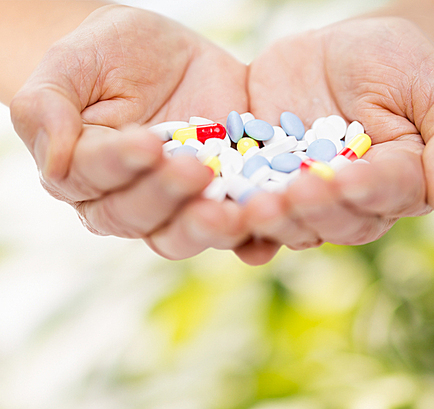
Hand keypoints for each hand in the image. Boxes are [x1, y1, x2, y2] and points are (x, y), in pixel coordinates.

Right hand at [10, 4, 250, 259]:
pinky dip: (252, 232)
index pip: (94, 178)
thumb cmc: (107, 56)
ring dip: (209, 228)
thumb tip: (55, 163)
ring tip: (234, 213)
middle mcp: (129, 198)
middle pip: (141, 216)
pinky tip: (268, 223)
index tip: (147, 143)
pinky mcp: (221, 193)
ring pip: (185, 233)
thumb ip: (46, 107)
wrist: (159, 56)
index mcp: (84, 171)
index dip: (118, 165)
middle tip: (194, 171)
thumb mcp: (72, 63)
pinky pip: (234, 223)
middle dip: (167, 197)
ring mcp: (178, 202)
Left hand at [240, 17, 433, 259]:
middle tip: (295, 194)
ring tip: (256, 208)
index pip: (387, 194)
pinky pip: (252, 205)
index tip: (346, 178)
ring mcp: (305, 195)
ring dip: (275, 221)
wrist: (332, 51)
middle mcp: (351, 200)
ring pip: (293, 223)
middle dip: (316, 210)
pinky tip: (221, 213)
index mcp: (398, 180)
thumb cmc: (392, 62)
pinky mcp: (265, 183)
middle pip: (337, 220)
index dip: (366, 190)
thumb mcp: (430, 83)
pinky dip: (238, 215)